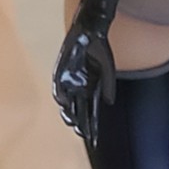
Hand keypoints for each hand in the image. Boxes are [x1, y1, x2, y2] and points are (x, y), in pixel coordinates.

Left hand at [52, 16, 115, 139]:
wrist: (90, 29)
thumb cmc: (100, 47)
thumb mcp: (108, 69)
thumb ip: (109, 86)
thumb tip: (108, 103)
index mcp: (94, 88)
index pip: (93, 112)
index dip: (93, 126)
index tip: (94, 139)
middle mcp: (81, 87)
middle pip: (80, 111)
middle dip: (81, 123)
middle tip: (83, 134)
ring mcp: (70, 80)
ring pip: (69, 102)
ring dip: (70, 113)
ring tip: (72, 123)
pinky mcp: (61, 72)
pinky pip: (59, 87)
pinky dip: (61, 95)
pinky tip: (63, 103)